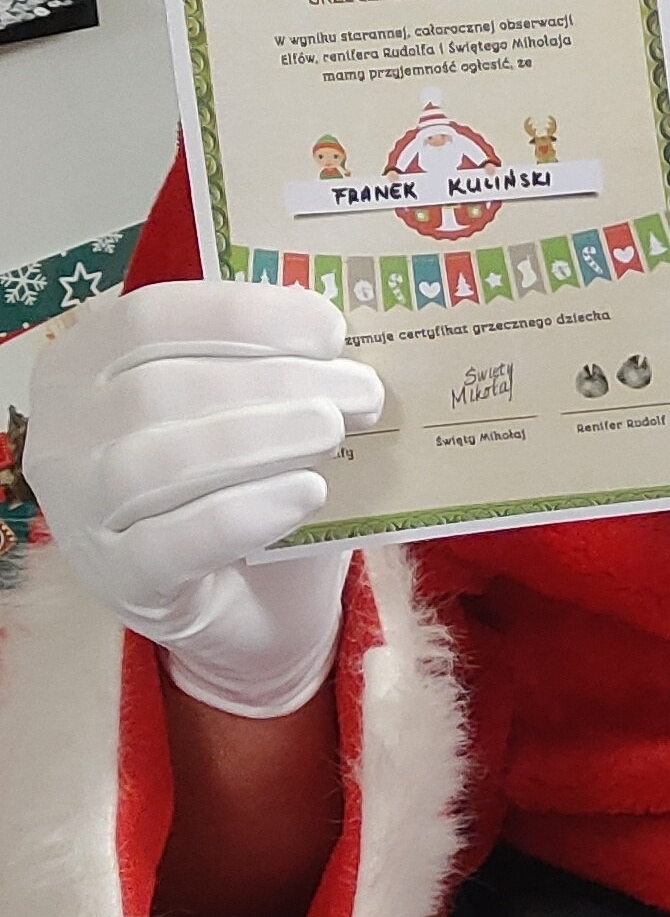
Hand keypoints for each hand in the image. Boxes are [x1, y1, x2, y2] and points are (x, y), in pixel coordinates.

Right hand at [22, 281, 383, 717]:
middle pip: (156, 389)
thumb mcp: (254, 408)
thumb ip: (274, 364)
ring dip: (258, 439)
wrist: (249, 602)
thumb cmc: (244, 480)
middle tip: (359, 390)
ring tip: (331, 432)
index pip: (149, 319)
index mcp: (84, 365)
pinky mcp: (116, 581)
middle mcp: (63, 434)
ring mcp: (79, 514)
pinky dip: (244, 512)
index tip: (330, 330)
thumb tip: (330, 325)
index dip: (241, 314)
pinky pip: (171, 543)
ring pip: (157, 462)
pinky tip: (307, 492)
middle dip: (270, 381)